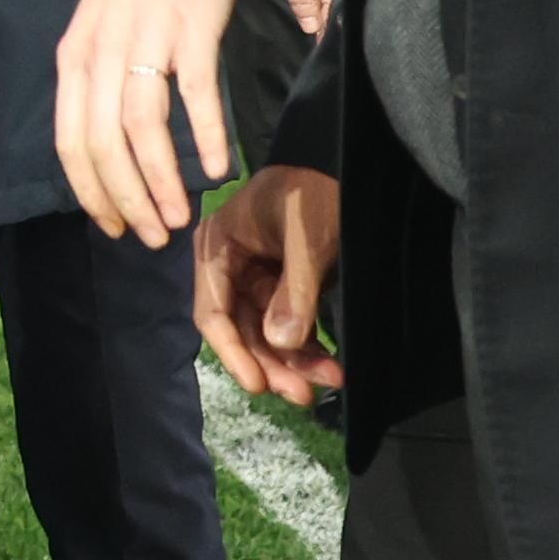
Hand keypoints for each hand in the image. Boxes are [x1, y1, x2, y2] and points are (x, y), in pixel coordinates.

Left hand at [55, 0, 254, 239]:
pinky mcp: (191, 26)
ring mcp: (146, 37)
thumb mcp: (101, 30)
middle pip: (103, 142)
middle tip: (153, 237)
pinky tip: (219, 167)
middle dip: (126, 200)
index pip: (70, 141)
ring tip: (179, 218)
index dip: (91, 191)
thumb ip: (103, 83)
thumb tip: (115, 150)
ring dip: (161, 181)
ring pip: (142, 126)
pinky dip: (205, 133)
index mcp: (74, 58)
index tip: (114, 227)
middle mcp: (101, 51)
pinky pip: (194, 91)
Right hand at [190, 168, 340, 404]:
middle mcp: (228, 267)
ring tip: (330, 381)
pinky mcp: (282, 286)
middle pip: (240, 330)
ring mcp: (255, 278)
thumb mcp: (308, 236)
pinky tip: (330, 366)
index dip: (233, 352)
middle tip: (305, 394)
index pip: (213, 311)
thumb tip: (280, 342)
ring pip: (265, 334)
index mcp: (217, 247)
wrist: (345, 165)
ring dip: (294, 362)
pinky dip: (307, 348)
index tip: (258, 385)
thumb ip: (294, 290)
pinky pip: (288, 326)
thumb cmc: (316, 192)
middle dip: (272, 364)